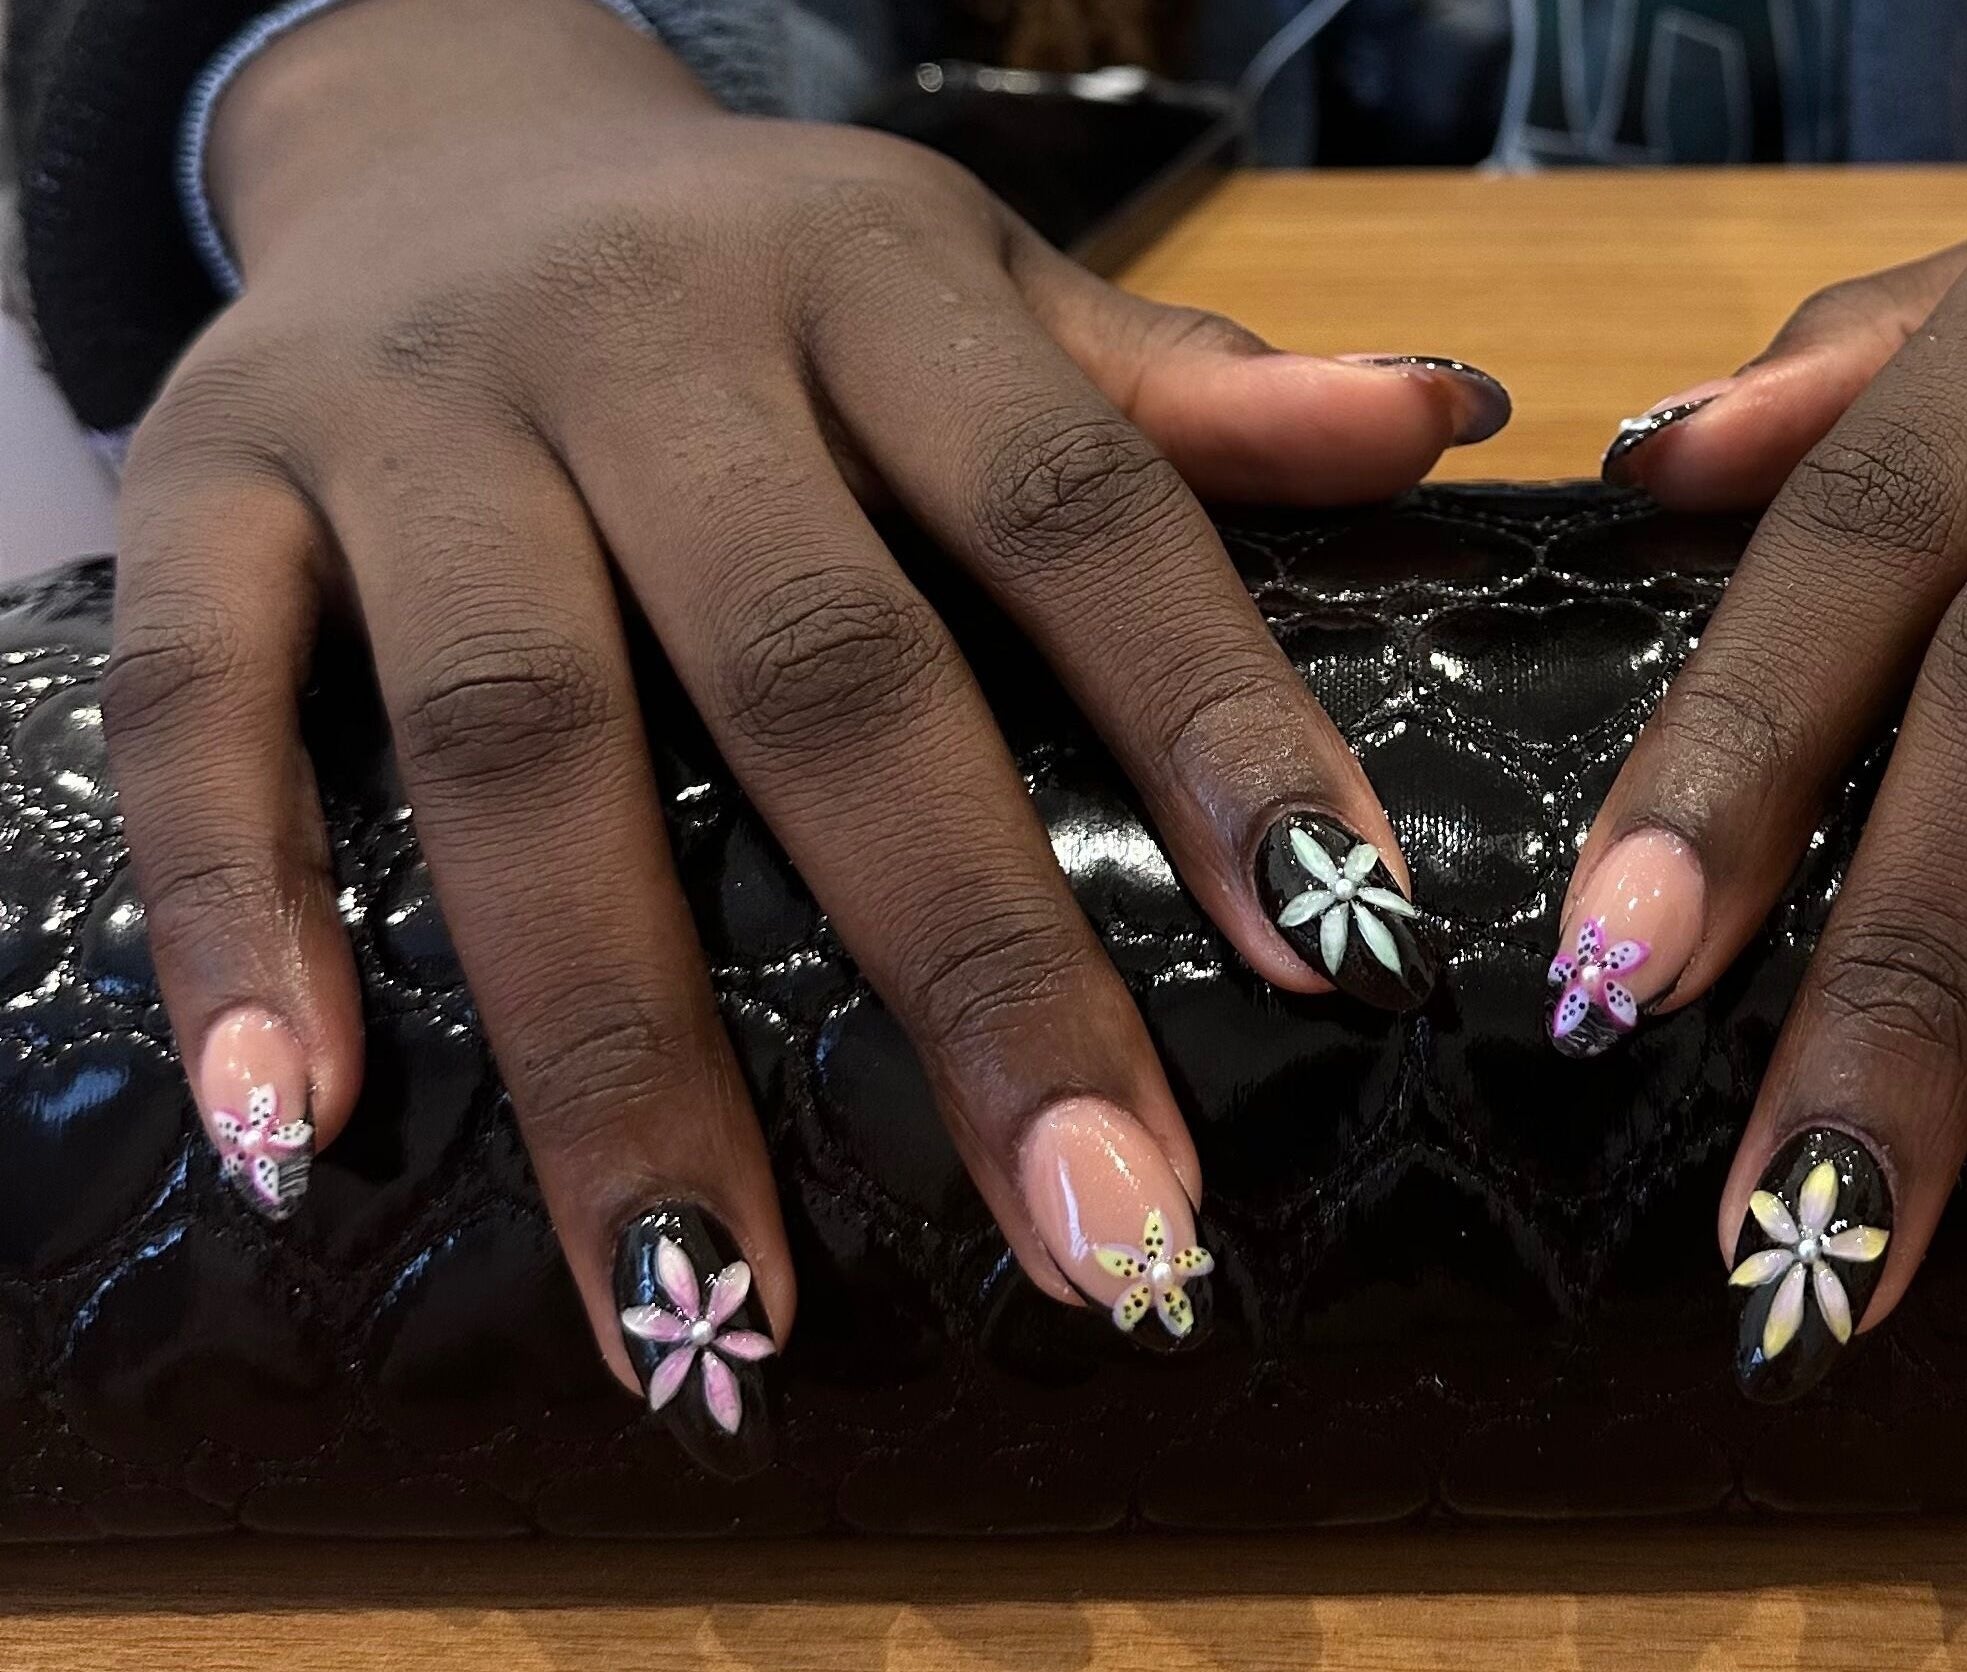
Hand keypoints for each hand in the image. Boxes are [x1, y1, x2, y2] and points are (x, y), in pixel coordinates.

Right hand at [103, 0, 1498, 1474]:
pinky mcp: (200, 477)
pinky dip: (240, 913)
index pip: (1078, 510)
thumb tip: (1438, 426)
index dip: (1216, 721)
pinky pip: (199, 708)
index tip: (1344, 949)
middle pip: (822, 670)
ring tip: (706, 1304)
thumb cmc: (765, 274)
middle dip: (973, 964)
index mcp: (879, 283)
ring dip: (611, 1042)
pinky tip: (298, 1129)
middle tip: (1103, 1240)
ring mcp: (411, 415)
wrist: (434, 126)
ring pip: (517, 736)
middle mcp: (647, 341)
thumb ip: (1182, 392)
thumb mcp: (979, 287)